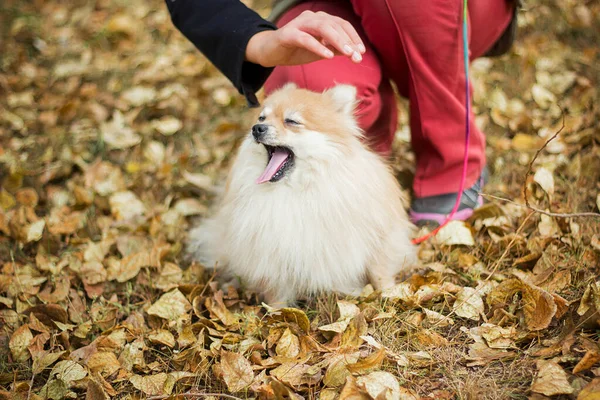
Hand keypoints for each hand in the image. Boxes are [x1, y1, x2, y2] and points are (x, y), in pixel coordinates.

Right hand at [245, 10, 365, 66]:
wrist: (270, 52)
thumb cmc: (296, 50)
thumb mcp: (319, 51)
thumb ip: (334, 49)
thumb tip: (353, 52)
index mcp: (320, 20)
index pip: (341, 25)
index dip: (353, 37)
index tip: (361, 52)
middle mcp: (311, 18)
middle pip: (334, 25)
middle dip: (348, 41)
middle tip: (357, 56)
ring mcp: (299, 24)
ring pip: (322, 28)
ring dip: (337, 41)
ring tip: (347, 54)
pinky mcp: (288, 34)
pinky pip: (305, 39)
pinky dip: (318, 46)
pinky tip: (328, 56)